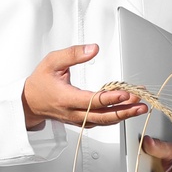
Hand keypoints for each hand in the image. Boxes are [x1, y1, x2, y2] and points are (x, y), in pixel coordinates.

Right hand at [22, 43, 148, 129]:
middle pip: (103, 116)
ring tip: (139, 107)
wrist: (30, 101)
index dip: (110, 98)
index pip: (92, 101)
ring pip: (104, 121)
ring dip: (123, 115)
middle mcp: (73, 113)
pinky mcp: (81, 121)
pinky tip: (126, 110)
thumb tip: (93, 49)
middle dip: (124, 111)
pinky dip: (115, 117)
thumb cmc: (40, 81)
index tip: (126, 93)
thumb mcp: (52, 61)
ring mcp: (78, 119)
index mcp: (66, 98)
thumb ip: (73, 54)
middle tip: (141, 104)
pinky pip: (101, 122)